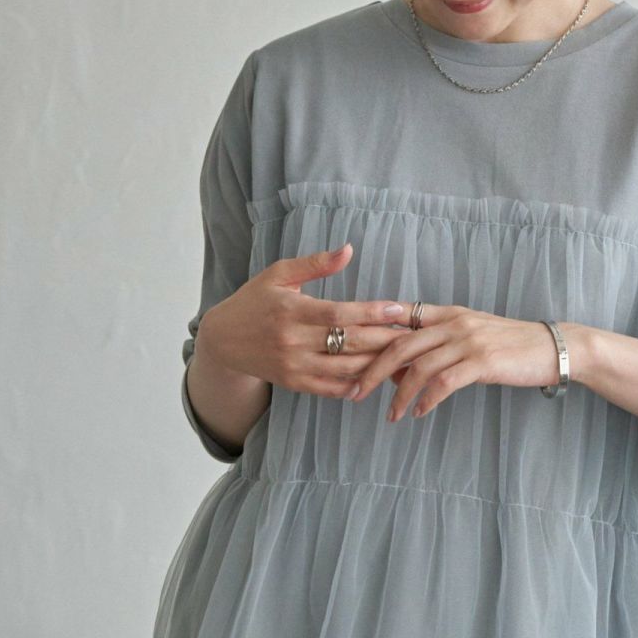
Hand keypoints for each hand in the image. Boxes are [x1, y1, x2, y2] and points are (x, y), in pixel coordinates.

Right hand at [198, 242, 412, 397]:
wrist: (223, 340)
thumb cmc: (255, 300)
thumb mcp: (279, 274)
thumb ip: (314, 264)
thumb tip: (348, 250)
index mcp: (291, 310)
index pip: (338, 314)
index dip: (370, 313)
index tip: (398, 309)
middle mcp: (292, 340)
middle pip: (348, 343)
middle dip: (385, 339)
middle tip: (415, 335)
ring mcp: (293, 365)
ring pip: (345, 368)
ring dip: (378, 364)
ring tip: (404, 357)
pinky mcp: (293, 383)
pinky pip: (331, 388)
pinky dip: (356, 384)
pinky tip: (377, 376)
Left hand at [349, 304, 562, 419]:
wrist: (552, 347)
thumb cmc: (510, 346)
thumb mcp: (470, 337)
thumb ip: (437, 345)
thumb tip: (401, 370)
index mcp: (447, 313)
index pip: (397, 319)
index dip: (369, 336)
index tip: (347, 357)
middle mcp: (453, 322)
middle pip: (399, 344)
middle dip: (372, 370)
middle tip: (355, 392)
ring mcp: (468, 341)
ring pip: (418, 367)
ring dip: (399, 394)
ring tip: (391, 415)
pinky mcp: (483, 361)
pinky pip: (445, 382)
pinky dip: (427, 399)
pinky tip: (419, 413)